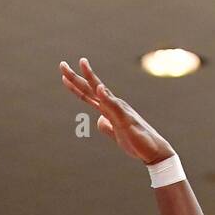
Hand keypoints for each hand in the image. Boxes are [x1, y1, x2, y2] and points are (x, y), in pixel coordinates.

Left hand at [60, 57, 174, 164]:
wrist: (153, 150)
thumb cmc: (135, 142)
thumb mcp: (115, 134)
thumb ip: (106, 126)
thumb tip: (98, 120)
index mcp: (108, 109)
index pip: (89, 95)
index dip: (75, 86)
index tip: (64, 76)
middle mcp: (113, 105)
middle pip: (91, 89)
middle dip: (75, 77)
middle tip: (62, 64)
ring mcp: (119, 110)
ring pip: (101, 92)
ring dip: (91, 78)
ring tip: (82, 64)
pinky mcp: (125, 118)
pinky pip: (114, 106)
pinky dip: (106, 97)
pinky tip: (99, 89)